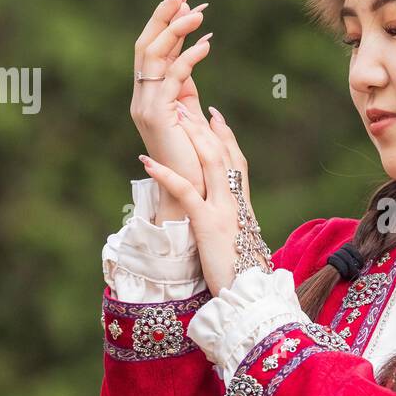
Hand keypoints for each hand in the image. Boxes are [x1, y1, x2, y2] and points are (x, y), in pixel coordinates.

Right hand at [131, 0, 213, 204]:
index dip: (165, 21)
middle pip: (146, 45)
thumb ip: (189, 88)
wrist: (189, 196)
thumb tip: (196, 52)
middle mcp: (141, 97)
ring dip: (175, 31)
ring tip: (197, 13)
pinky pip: (171, 79)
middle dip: (162, 15)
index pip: (153, 49)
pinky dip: (188, 59)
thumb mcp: (192, 115)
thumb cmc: (194, 160)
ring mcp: (145, 106)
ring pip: (154, 57)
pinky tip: (206, 45)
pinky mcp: (156, 117)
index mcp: (148, 95)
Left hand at [138, 105, 262, 296]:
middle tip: (187, 104)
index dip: (225, 135)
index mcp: (242, 203)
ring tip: (173, 117)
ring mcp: (222, 209)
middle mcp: (235, 201)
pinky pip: (185, 192)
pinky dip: (166, 174)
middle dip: (204, 126)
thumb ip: (229, 219)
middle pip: (223, 152)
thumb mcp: (236, 238)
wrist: (248, 292)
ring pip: (209, 162)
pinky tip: (147, 162)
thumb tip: (220, 211)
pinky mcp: (206, 223)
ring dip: (190, 136)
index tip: (214, 115)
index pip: (236, 160)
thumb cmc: (241, 271)